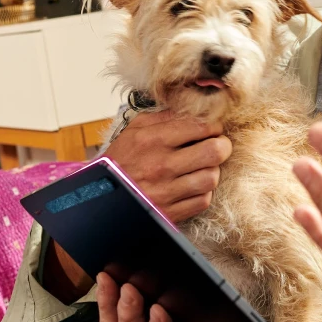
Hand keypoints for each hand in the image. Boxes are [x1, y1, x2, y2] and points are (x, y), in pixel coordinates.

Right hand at [105, 110, 232, 222]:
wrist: (100, 197)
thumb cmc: (120, 160)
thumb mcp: (135, 130)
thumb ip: (164, 117)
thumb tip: (195, 109)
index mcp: (153, 140)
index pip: (202, 126)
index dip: (214, 126)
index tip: (212, 128)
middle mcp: (162, 165)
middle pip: (215, 151)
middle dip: (222, 146)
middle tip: (217, 145)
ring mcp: (167, 191)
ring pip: (212, 177)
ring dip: (211, 170)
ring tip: (201, 166)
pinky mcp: (171, 212)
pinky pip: (203, 200)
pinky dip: (202, 192)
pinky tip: (192, 185)